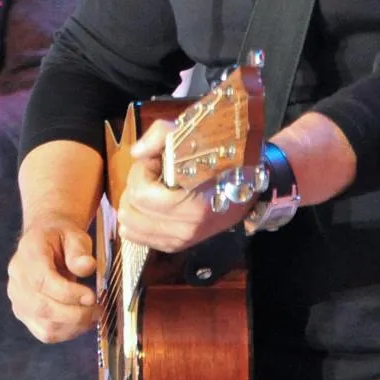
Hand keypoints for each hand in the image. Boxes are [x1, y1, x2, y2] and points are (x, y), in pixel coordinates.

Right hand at [7, 219, 98, 342]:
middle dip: (75, 314)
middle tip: (98, 309)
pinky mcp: (25, 315)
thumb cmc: (61, 238)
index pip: (42, 281)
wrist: (45, 242)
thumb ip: (79, 250)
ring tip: (94, 315)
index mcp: (28, 255)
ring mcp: (18, 300)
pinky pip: (45, 333)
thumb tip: (87, 266)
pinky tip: (83, 322)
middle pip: (42, 308)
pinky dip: (67, 333)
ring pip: (45, 325)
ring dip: (74, 326)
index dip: (68, 294)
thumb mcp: (73, 235)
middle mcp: (18, 279)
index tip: (91, 296)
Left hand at [116, 119, 247, 252]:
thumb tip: (137, 153)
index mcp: (193, 204)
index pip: (141, 192)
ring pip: (130, 226)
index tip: (159, 161)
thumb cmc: (223, 155)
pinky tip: (151, 206)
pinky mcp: (175, 245)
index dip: (143, 170)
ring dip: (135, 205)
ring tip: (153, 189)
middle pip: (131, 209)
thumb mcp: (194, 134)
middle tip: (154, 174)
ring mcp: (181, 240)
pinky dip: (137, 220)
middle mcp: (186, 228)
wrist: (250, 182)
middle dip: (136, 186)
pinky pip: (137, 237)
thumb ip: (160, 135)